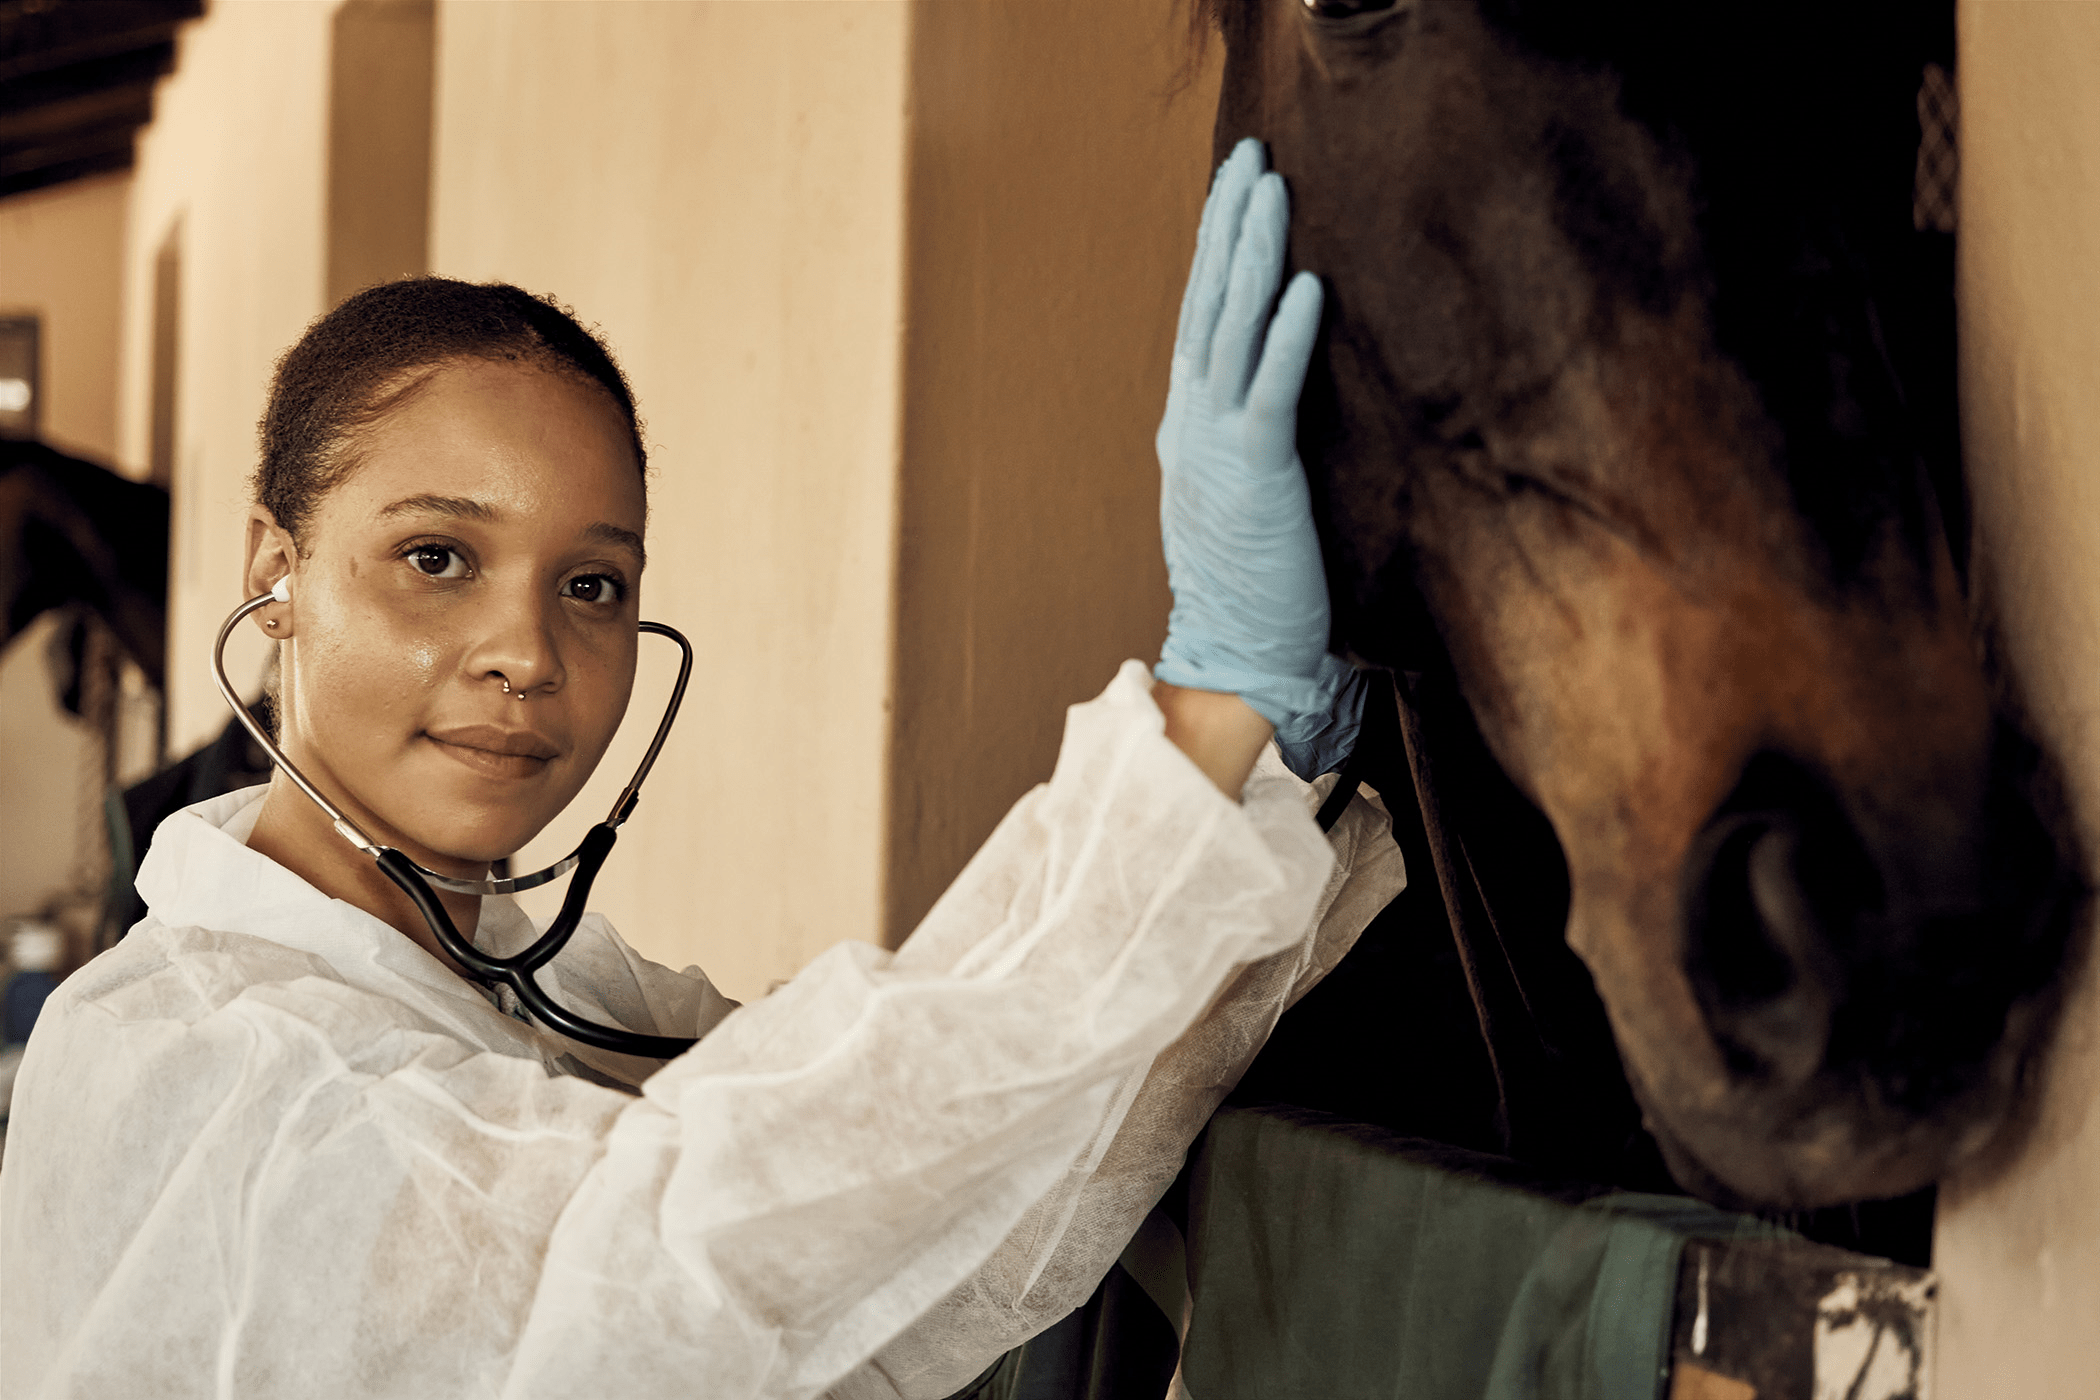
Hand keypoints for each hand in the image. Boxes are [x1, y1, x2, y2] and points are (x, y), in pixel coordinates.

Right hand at [1155, 139, 1364, 779]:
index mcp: (1187, 426)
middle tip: (1248, 154)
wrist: (1232, 653)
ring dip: (1251, 254)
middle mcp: (1191, 424)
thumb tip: (1263, 401)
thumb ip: (1242, 439)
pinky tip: (1306, 285)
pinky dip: (1284, 336)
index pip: (1199, 319)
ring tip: (1270, 188)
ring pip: (1229, 330)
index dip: (1214, 250)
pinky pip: (1267, 391)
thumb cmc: (1247, 584)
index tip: (1232, 189)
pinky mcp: (1255, 474)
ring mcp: (1216, 446)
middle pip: (1206, 303)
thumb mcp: (1235, 495)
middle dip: (1227, 223)